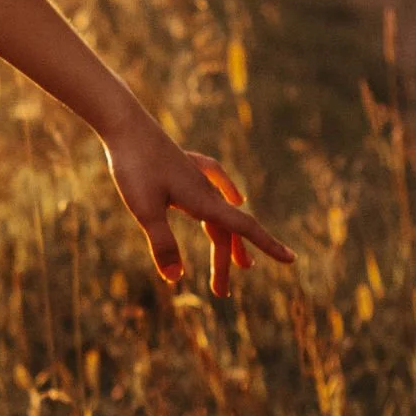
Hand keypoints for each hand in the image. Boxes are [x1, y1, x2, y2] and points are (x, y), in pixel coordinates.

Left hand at [106, 116, 293, 299]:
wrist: (124, 123)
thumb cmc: (134, 166)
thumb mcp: (145, 210)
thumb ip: (163, 243)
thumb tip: (177, 279)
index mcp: (202, 201)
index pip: (242, 228)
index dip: (267, 245)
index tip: (291, 260)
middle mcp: (205, 189)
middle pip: (224, 230)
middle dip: (226, 261)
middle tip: (221, 293)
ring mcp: (195, 175)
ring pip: (219, 211)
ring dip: (226, 238)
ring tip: (238, 262)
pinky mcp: (182, 164)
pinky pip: (213, 181)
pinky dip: (226, 193)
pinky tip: (235, 195)